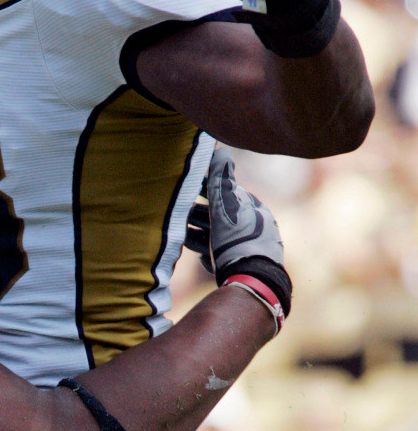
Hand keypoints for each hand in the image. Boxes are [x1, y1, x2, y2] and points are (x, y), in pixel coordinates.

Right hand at [185, 146, 290, 320]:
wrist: (251, 279)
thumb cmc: (238, 238)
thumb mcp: (225, 204)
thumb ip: (219, 179)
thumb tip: (220, 150)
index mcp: (252, 209)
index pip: (226, 193)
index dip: (204, 189)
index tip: (186, 187)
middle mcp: (254, 228)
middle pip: (220, 217)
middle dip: (197, 215)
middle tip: (177, 214)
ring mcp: (249, 249)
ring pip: (219, 238)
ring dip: (198, 235)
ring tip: (180, 236)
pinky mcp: (242, 268)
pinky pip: (223, 257)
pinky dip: (210, 253)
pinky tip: (202, 257)